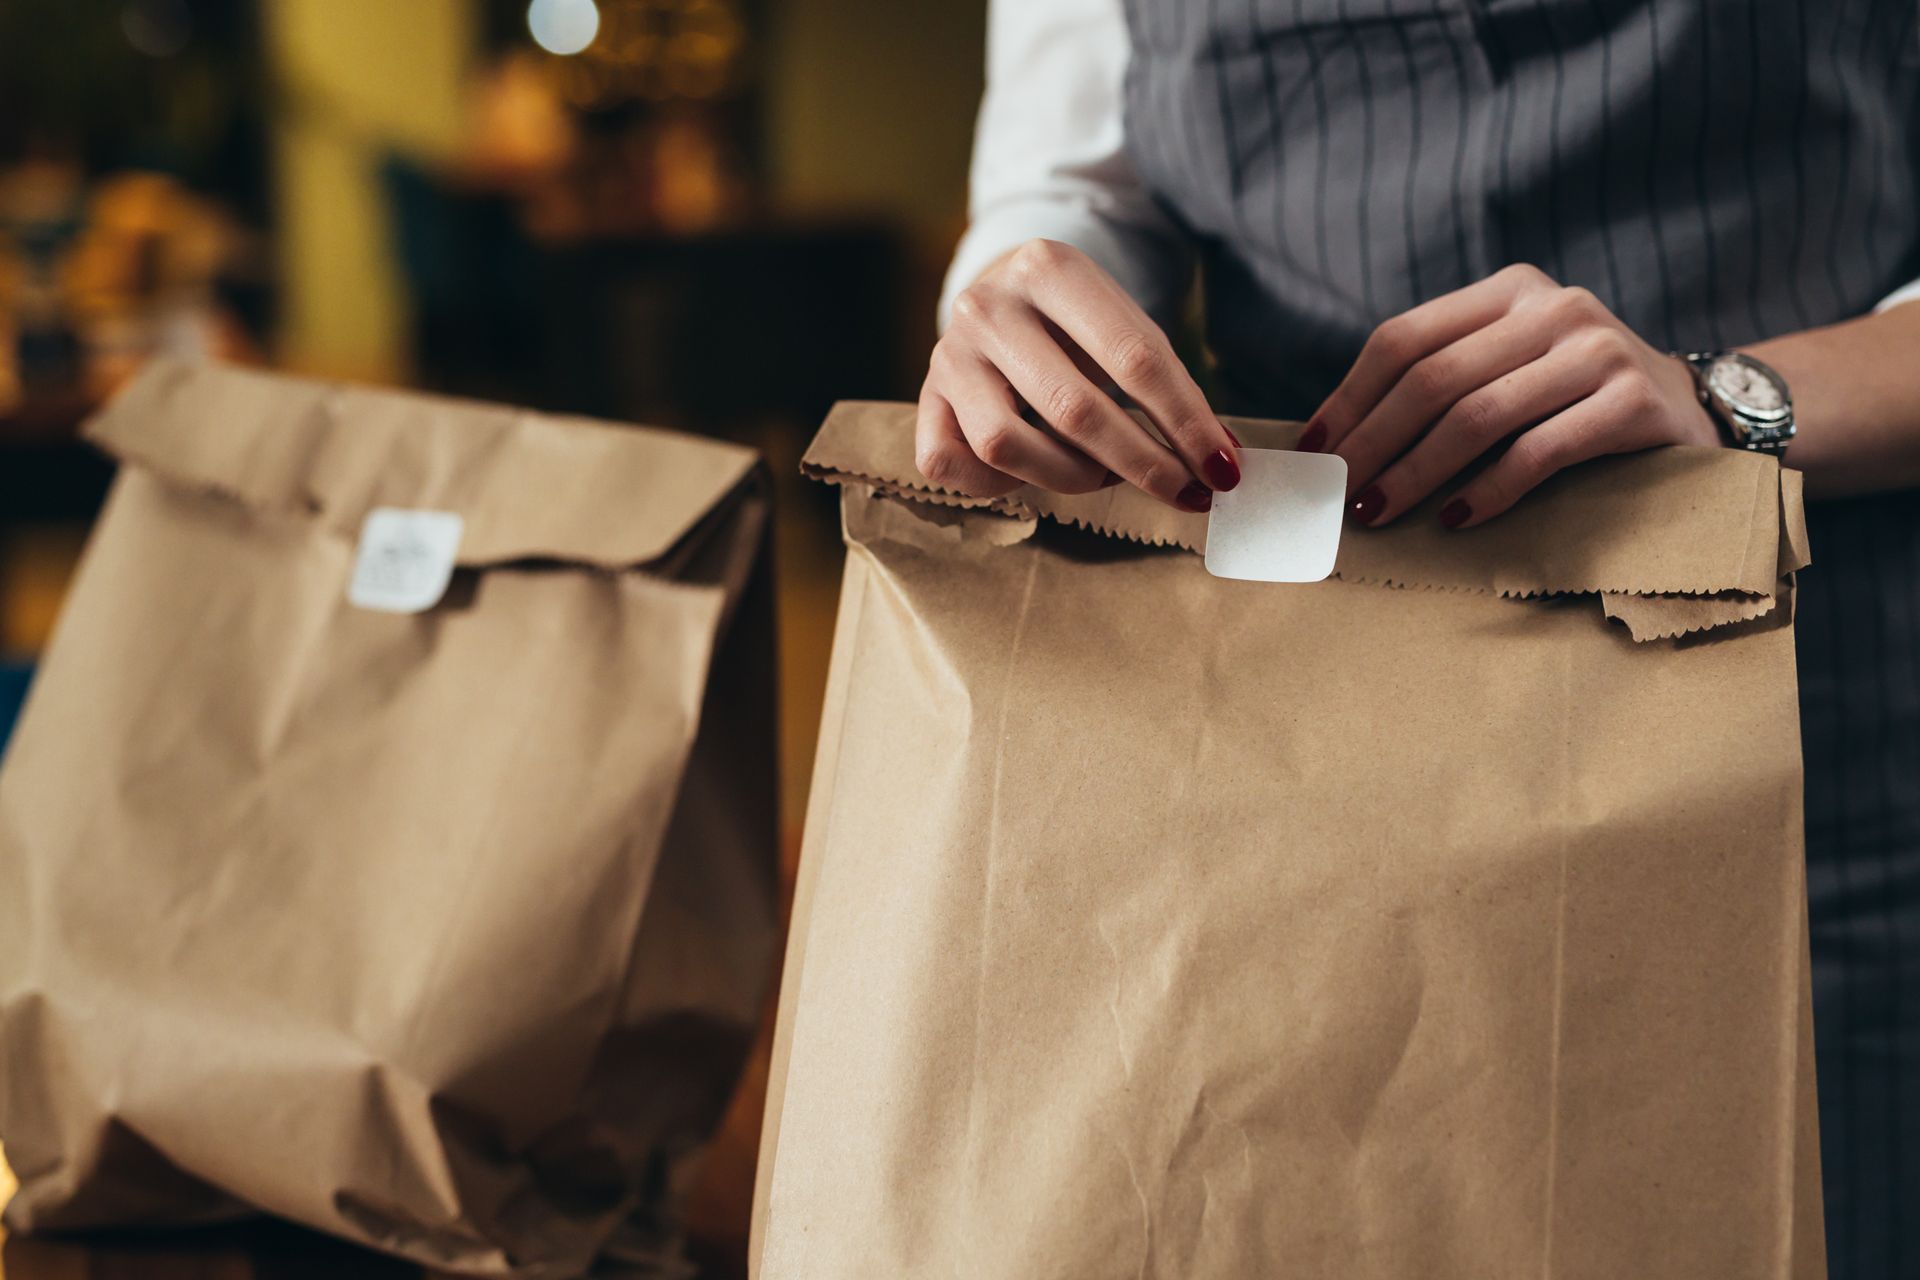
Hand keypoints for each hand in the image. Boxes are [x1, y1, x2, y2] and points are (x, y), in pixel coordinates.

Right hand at [918, 239, 1240, 511]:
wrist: (998, 297)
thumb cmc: (1077, 325)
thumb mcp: (1122, 326)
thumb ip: (1164, 382)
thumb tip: (1217, 455)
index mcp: (1049, 267)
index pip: (1134, 358)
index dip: (1185, 422)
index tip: (1222, 467)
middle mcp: (988, 305)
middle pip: (1075, 408)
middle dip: (1144, 463)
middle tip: (1185, 491)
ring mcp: (948, 355)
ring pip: (1009, 445)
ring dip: (1073, 477)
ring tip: (1105, 474)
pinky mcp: (924, 400)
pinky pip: (955, 465)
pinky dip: (999, 485)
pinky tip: (1032, 472)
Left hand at [1304, 264, 1720, 527]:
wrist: (1692, 412)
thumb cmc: (1573, 401)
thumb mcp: (1510, 367)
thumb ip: (1444, 381)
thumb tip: (1337, 440)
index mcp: (1509, 291)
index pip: (1405, 338)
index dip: (1351, 397)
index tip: (1315, 449)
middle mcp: (1553, 307)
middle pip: (1433, 378)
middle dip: (1374, 443)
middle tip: (1340, 495)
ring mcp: (1597, 350)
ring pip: (1479, 415)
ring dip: (1417, 473)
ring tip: (1379, 513)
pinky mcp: (1632, 402)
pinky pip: (1538, 452)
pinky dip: (1486, 491)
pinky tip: (1453, 521)